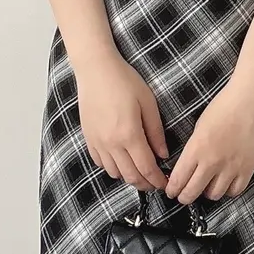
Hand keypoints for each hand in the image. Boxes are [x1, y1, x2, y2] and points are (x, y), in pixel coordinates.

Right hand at [75, 54, 168, 190]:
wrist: (95, 69)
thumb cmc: (124, 81)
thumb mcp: (148, 103)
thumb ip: (156, 132)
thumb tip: (163, 154)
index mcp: (129, 135)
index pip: (146, 168)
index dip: (157, 180)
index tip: (165, 184)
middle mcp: (111, 143)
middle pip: (130, 176)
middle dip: (145, 184)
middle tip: (155, 183)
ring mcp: (97, 142)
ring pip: (114, 172)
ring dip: (129, 177)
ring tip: (140, 172)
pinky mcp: (88, 138)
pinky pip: (100, 163)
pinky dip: (112, 167)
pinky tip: (121, 161)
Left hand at [165, 79, 253, 204]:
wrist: (251, 99)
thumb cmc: (225, 106)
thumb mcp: (199, 126)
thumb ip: (193, 149)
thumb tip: (187, 166)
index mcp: (197, 148)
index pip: (179, 179)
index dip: (172, 189)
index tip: (171, 191)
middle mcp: (213, 161)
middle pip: (192, 193)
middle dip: (184, 196)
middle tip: (183, 195)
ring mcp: (231, 167)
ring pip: (213, 195)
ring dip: (206, 192)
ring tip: (206, 185)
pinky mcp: (248, 168)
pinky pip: (235, 191)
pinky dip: (227, 190)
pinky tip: (224, 182)